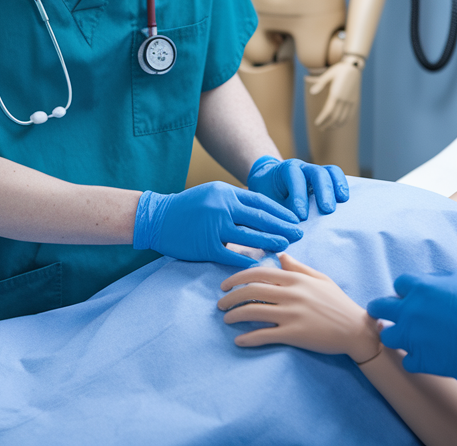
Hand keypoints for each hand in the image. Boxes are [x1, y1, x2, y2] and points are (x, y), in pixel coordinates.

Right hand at [133, 182, 300, 268]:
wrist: (157, 218)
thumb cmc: (186, 207)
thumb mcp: (212, 194)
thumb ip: (234, 201)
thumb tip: (262, 213)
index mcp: (225, 192)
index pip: (260, 202)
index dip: (280, 211)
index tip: (294, 219)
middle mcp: (222, 207)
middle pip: (260, 218)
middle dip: (282, 226)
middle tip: (299, 234)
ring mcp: (213, 226)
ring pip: (250, 236)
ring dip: (271, 242)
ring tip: (286, 246)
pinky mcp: (205, 244)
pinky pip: (231, 255)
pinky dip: (247, 260)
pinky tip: (260, 264)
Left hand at [219, 253, 380, 361]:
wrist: (356, 329)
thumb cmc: (337, 303)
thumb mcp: (320, 279)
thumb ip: (298, 267)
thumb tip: (280, 255)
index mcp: (296, 279)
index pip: (258, 273)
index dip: (237, 278)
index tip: (225, 285)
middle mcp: (292, 294)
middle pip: (251, 291)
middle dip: (230, 297)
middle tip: (220, 303)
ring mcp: (292, 315)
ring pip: (253, 312)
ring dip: (234, 316)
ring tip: (226, 319)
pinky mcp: (295, 335)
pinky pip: (265, 335)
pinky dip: (248, 338)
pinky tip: (239, 340)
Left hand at [246, 156, 348, 219]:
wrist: (270, 181)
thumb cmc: (268, 194)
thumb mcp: (267, 201)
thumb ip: (275, 213)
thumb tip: (282, 234)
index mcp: (285, 171)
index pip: (294, 177)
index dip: (299, 196)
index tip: (301, 217)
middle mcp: (303, 168)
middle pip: (316, 172)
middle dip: (323, 191)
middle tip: (327, 210)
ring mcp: (315, 171)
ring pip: (330, 172)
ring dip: (336, 187)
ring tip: (342, 202)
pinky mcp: (325, 178)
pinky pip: (336, 176)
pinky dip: (342, 185)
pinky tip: (345, 200)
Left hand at [309, 58, 362, 129]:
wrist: (354, 67)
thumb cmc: (339, 70)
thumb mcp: (328, 74)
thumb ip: (320, 83)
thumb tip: (312, 92)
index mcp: (336, 94)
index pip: (328, 112)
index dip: (323, 119)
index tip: (317, 124)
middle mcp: (344, 99)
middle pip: (335, 117)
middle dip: (327, 125)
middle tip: (321, 128)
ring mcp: (351, 101)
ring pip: (344, 118)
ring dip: (336, 125)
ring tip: (329, 128)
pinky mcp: (355, 100)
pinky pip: (350, 114)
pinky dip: (345, 121)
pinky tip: (339, 123)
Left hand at [366, 272, 456, 379]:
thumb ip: (437, 282)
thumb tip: (428, 285)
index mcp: (420, 287)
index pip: (398, 285)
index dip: (406, 293)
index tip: (412, 300)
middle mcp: (411, 311)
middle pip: (379, 307)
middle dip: (383, 311)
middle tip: (387, 317)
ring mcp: (414, 337)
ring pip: (387, 336)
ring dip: (397, 337)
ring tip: (410, 340)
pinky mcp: (423, 361)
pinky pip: (406, 361)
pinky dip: (416, 360)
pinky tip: (429, 358)